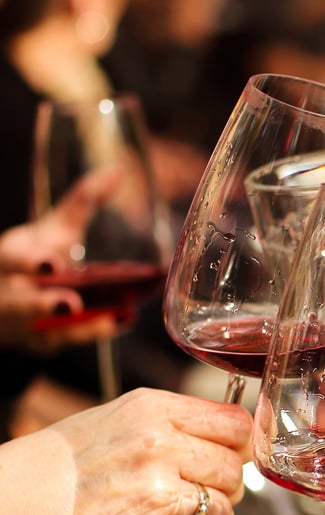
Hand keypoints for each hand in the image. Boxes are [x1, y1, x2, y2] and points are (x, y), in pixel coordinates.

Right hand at [0, 170, 126, 352]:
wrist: (6, 302)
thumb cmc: (34, 259)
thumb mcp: (51, 230)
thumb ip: (81, 203)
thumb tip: (116, 171)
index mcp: (9, 259)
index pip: (13, 259)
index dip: (31, 262)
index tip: (52, 264)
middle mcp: (11, 292)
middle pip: (21, 301)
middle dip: (43, 304)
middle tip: (71, 302)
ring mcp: (23, 323)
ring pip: (43, 329)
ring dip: (76, 326)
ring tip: (113, 316)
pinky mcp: (40, 343)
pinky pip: (66, 342)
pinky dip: (94, 332)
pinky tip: (122, 319)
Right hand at [0, 388, 252, 514]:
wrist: (11, 507)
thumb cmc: (60, 464)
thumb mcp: (118, 421)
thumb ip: (174, 427)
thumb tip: (232, 444)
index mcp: (155, 410)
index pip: (235, 423)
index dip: (242, 446)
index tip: (235, 458)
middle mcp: (160, 445)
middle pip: (234, 468)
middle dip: (230, 487)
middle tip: (213, 496)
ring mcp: (155, 491)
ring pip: (223, 508)